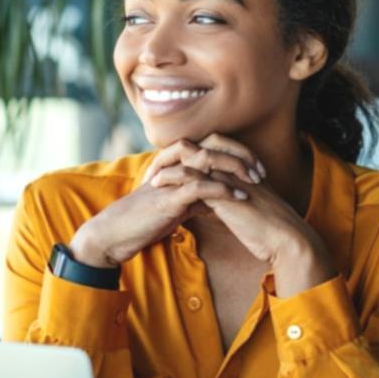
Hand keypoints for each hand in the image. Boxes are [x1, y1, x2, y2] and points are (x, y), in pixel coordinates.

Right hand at [68, 135, 263, 266]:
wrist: (117, 233)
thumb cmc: (145, 220)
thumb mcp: (176, 206)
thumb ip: (196, 198)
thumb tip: (218, 201)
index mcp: (177, 163)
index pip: (212, 145)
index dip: (237, 152)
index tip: (257, 167)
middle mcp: (174, 164)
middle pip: (214, 144)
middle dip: (241, 154)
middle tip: (261, 171)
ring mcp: (171, 178)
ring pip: (208, 159)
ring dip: (236, 168)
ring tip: (255, 181)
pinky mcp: (168, 196)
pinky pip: (200, 186)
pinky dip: (223, 191)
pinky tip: (240, 198)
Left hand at [144, 135, 336, 296]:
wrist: (286, 240)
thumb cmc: (270, 231)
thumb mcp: (247, 212)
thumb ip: (233, 203)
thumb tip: (217, 205)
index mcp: (241, 171)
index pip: (212, 152)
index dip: (190, 159)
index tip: (170, 169)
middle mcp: (235, 169)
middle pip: (200, 147)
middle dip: (176, 155)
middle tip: (155, 166)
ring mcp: (229, 178)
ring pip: (194, 158)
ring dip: (170, 163)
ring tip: (151, 174)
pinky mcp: (224, 192)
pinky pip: (193, 177)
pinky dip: (173, 178)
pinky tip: (157, 184)